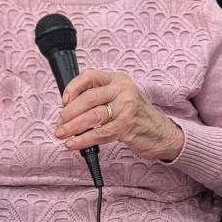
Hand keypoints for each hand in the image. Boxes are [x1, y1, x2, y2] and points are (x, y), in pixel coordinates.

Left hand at [55, 70, 183, 161]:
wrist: (162, 133)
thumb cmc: (137, 115)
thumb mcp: (121, 97)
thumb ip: (100, 97)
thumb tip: (68, 108)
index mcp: (118, 80)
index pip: (89, 77)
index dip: (72, 88)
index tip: (63, 102)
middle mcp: (123, 90)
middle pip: (88, 99)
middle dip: (68, 113)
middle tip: (60, 124)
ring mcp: (126, 108)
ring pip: (92, 116)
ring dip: (72, 127)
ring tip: (62, 134)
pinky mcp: (127, 126)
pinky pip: (100, 133)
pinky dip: (83, 140)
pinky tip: (74, 144)